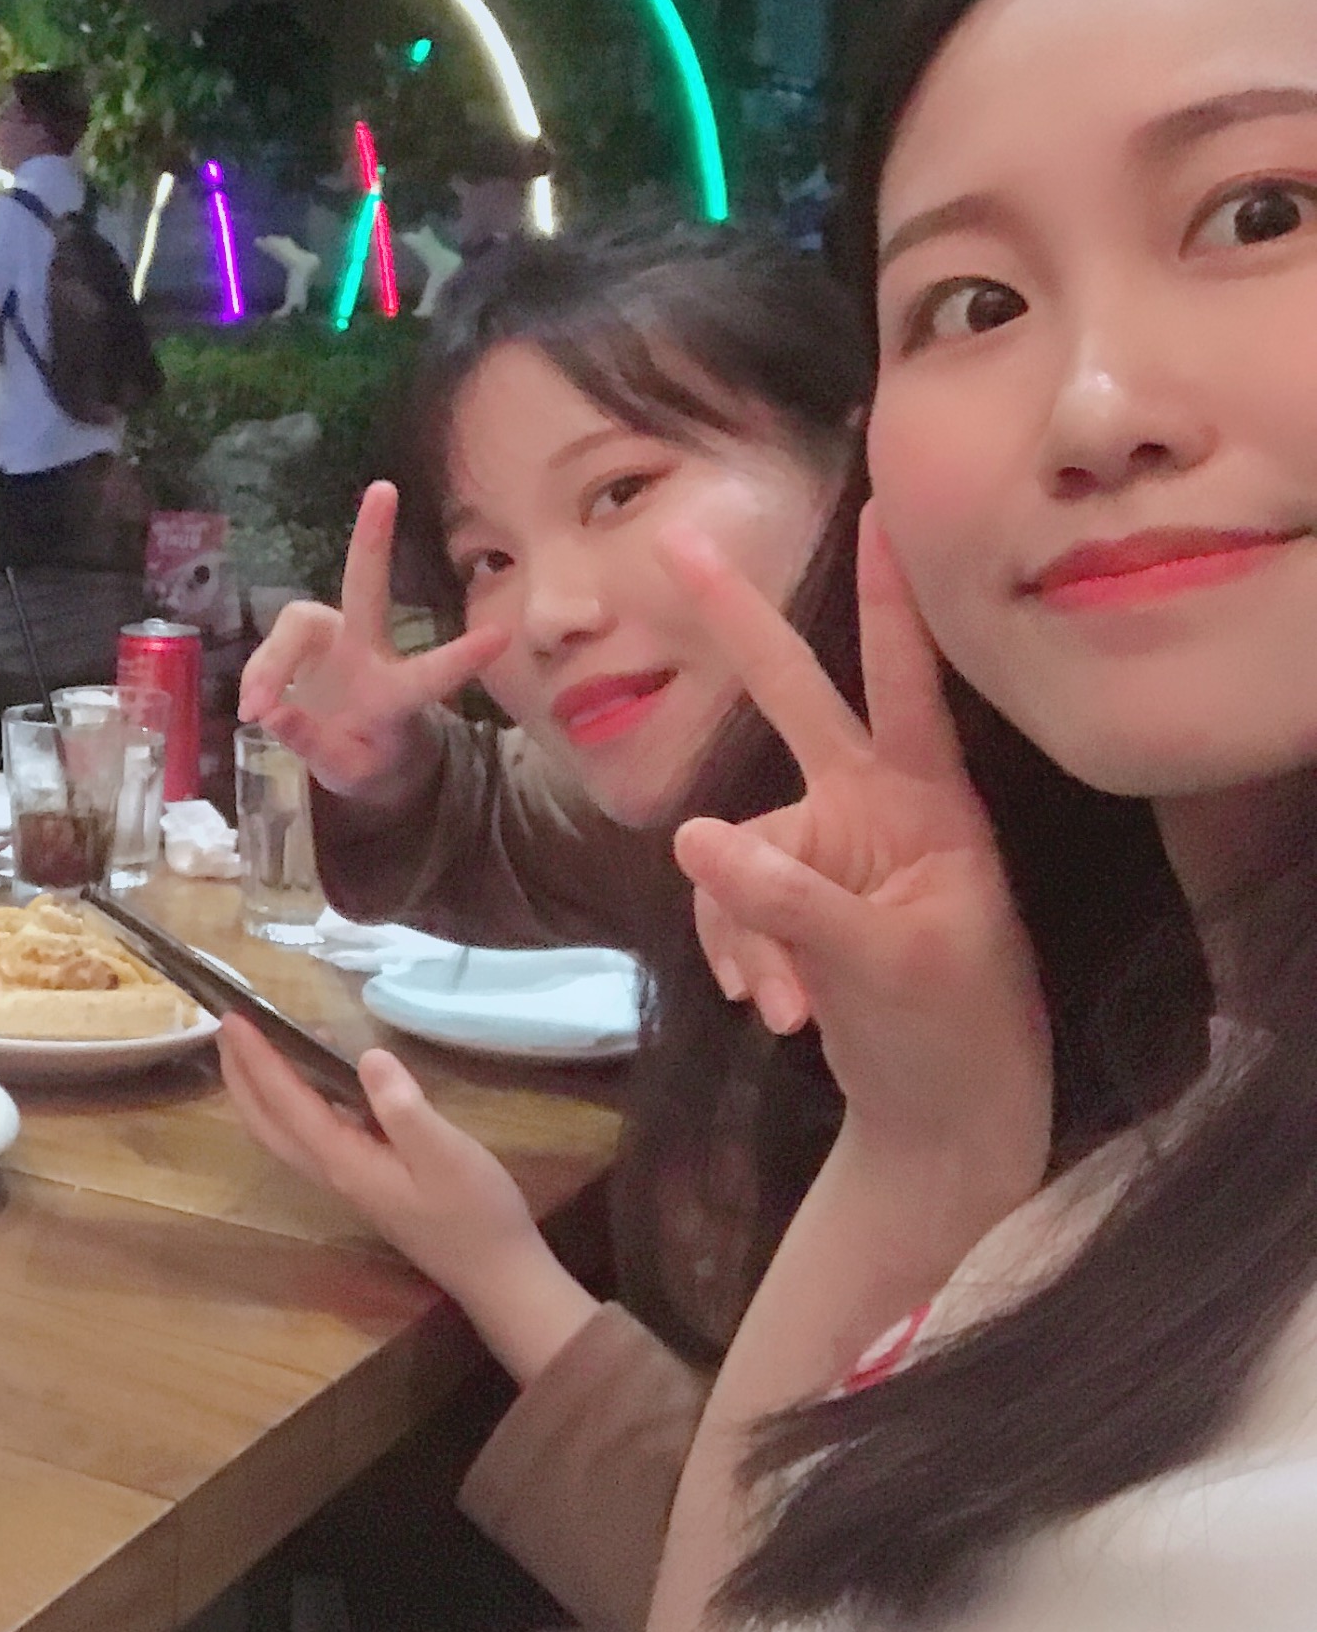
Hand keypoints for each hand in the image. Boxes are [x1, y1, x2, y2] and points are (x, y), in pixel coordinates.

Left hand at [218, 1011, 539, 1304]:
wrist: (495, 1273)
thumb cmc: (475, 1212)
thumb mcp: (446, 1153)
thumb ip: (403, 1107)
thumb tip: (368, 1058)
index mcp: (343, 1160)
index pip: (285, 1101)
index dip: (257, 1057)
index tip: (234, 1018)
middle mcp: (331, 1171)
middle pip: (265, 1121)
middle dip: (240, 1073)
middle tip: (227, 1026)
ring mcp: (344, 1179)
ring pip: (281, 1131)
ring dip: (259, 1089)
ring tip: (256, 1045)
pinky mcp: (361, 1180)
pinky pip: (308, 1135)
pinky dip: (293, 1102)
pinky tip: (317, 1078)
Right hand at [238, 481, 508, 798]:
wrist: (348, 750)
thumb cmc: (366, 759)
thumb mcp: (348, 773)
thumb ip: (314, 744)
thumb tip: (272, 713)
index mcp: (395, 693)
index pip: (430, 674)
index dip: (461, 658)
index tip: (502, 636)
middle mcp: (367, 650)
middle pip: (366, 587)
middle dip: (373, 538)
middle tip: (384, 489)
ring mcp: (331, 638)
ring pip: (296, 625)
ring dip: (272, 665)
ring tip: (254, 711)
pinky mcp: (301, 639)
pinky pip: (271, 647)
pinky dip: (259, 677)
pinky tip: (254, 708)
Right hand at [662, 511, 1048, 1172]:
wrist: (943, 1119)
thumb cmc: (950, 1034)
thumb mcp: (882, 966)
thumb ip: (791, 900)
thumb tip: (691, 836)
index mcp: (922, 807)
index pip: (906, 684)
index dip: (887, 601)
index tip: (878, 512)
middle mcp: (871, 811)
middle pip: (793, 700)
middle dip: (736, 627)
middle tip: (680, 541)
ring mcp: (828, 854)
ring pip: (732, 848)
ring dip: (741, 929)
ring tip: (782, 1007)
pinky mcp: (792, 901)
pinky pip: (725, 901)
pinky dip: (735, 952)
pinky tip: (768, 1009)